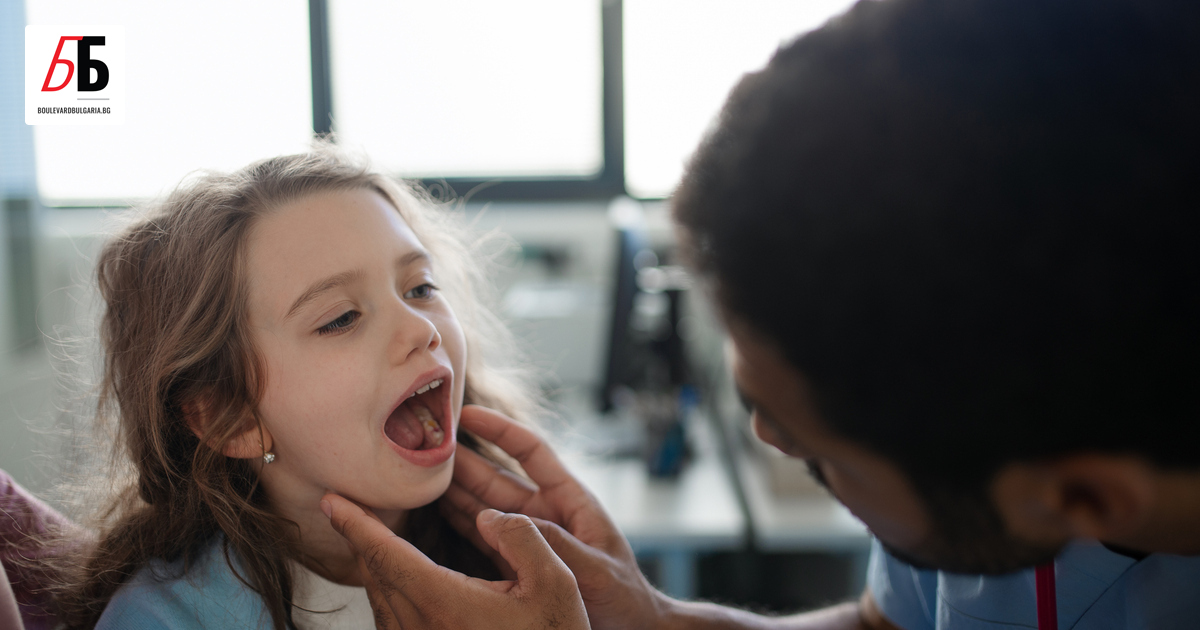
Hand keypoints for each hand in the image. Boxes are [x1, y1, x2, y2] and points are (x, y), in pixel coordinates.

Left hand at [322, 494, 589, 629]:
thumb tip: (488, 516)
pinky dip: (388, 591)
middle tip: (355, 505)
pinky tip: (400, 578)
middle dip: (363, 537)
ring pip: (380, 599)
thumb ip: (522, 538)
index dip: (355, 524)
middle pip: (376, 574)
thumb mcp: (556, 584)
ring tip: (374, 536)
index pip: (385, 554)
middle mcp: (420, 628)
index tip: (332, 500)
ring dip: (374, 564)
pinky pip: (391, 621)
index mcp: (444, 603)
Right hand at [443, 405, 671, 629]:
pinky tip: (435, 510)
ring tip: (422, 471)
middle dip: (465, 459)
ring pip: (485, 505)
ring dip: (456, 488)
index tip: (469, 413)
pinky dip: (460, 522)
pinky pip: (484, 536)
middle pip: (498, 477)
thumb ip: (556, 544)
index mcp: (571, 501)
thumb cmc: (623, 597)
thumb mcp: (595, 569)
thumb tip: (503, 520)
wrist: (629, 629)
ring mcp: (530, 537)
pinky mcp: (518, 561)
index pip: (532, 453)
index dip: (501, 430)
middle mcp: (547, 513)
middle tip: (429, 443)